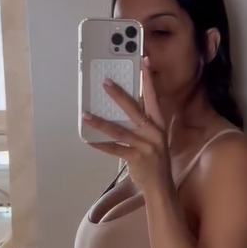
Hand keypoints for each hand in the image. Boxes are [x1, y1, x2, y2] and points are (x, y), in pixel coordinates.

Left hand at [83, 58, 172, 191]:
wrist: (161, 186)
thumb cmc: (155, 159)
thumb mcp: (154, 138)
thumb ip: (143, 123)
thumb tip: (123, 106)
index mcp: (159, 124)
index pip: (153, 97)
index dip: (148, 80)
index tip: (143, 61)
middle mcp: (154, 133)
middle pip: (134, 110)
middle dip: (119, 95)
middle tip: (104, 82)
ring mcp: (146, 146)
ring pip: (120, 131)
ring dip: (101, 122)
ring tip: (85, 114)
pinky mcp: (136, 159)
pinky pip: (115, 149)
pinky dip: (101, 145)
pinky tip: (89, 140)